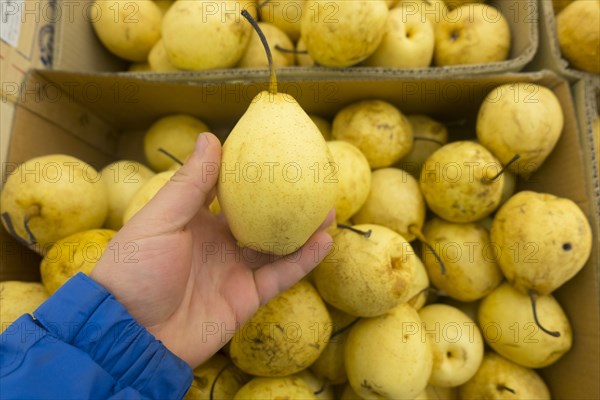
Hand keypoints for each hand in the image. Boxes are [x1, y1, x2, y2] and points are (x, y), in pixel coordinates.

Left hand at [90, 133, 334, 366]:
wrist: (132, 335)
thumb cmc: (136, 270)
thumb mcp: (161, 220)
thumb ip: (190, 184)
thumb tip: (211, 138)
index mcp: (194, 220)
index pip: (226, 190)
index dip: (248, 172)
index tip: (272, 150)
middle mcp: (218, 243)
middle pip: (259, 217)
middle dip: (283, 202)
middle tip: (310, 181)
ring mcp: (235, 271)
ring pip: (276, 246)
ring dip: (301, 229)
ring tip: (327, 208)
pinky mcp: (247, 298)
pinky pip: (281, 276)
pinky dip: (304, 260)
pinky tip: (324, 241)